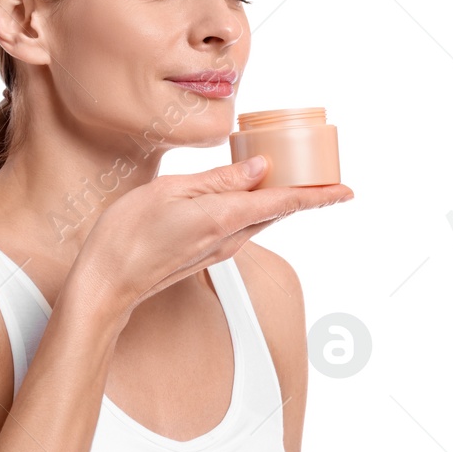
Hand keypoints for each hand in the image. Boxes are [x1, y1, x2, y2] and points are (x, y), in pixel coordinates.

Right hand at [73, 155, 353, 309]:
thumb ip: (219, 179)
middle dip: (307, 196)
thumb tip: (262, 168)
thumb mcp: (171, 190)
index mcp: (225, 217)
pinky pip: (244, 226)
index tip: (346, 190)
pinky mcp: (208, 254)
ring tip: (295, 180)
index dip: (318, 196)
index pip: (285, 202)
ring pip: (262, 219)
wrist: (106, 283)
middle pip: (279, 212)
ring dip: (283, 202)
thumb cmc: (128, 235)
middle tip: (328, 178)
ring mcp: (220, 249)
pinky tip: (252, 195)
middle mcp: (230, 237)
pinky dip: (258, 209)